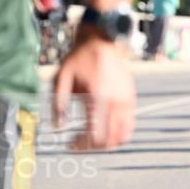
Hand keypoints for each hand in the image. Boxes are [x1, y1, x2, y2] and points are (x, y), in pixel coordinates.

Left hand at [53, 33, 135, 149]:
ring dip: (107, 143)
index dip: (81, 145)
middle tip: (79, 144)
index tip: (69, 145)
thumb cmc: (78, 59)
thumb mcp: (61, 78)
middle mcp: (114, 101)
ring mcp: (126, 101)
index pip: (93, 134)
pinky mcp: (131, 100)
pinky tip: (105, 129)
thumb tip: (57, 128)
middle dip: (92, 147)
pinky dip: (118, 134)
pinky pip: (129, 126)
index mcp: (96, 97)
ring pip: (122, 137)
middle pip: (108, 140)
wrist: (101, 41)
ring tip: (92, 139)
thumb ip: (58, 105)